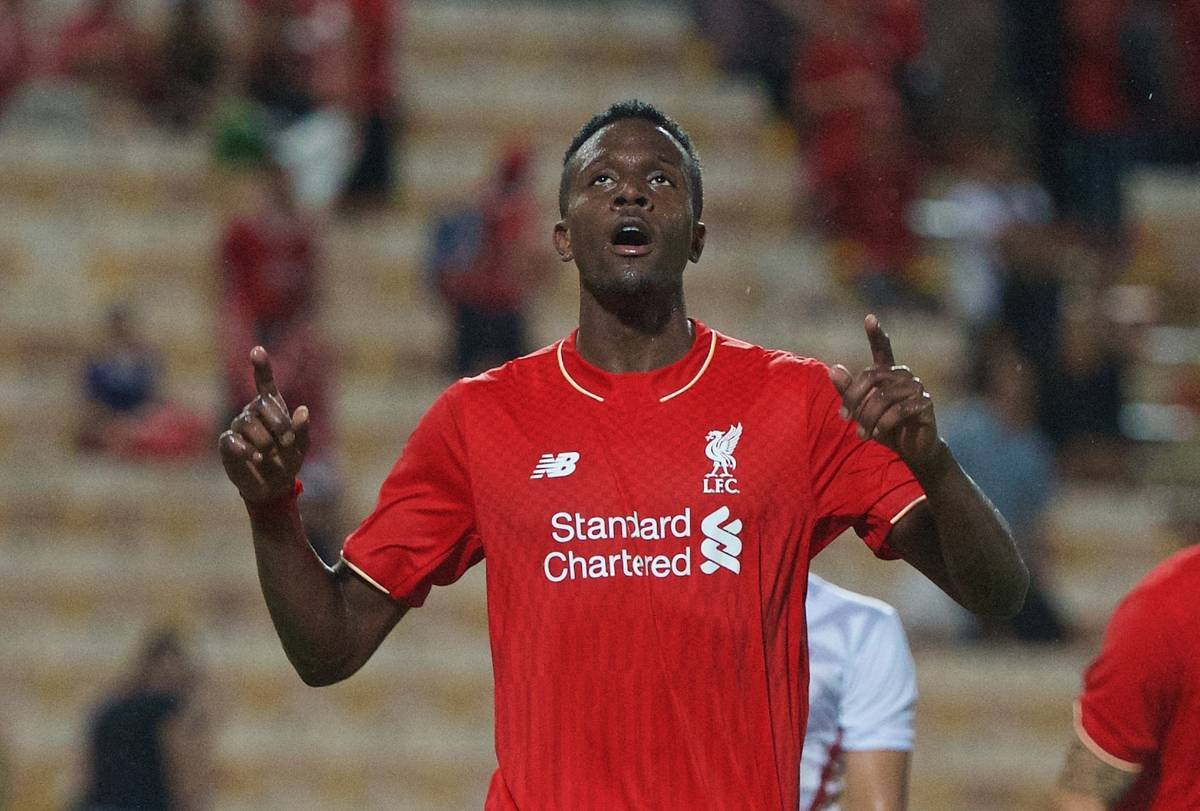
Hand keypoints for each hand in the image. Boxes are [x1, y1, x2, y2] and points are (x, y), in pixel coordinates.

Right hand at [218, 347, 309, 502]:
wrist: (272, 486)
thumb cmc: (288, 460)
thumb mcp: (301, 446)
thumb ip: (302, 429)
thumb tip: (303, 410)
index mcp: (272, 407)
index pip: (264, 383)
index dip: (261, 366)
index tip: (257, 350)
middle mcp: (253, 412)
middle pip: (262, 405)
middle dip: (279, 424)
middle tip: (286, 442)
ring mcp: (238, 426)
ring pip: (248, 424)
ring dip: (264, 441)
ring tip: (269, 454)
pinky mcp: (227, 443)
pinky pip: (233, 440)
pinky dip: (246, 450)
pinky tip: (256, 458)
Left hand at [829, 315, 942, 472]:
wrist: (911, 450)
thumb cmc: (884, 426)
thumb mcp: (861, 410)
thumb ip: (847, 391)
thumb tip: (833, 368)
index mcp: (888, 373)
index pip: (883, 349)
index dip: (876, 334)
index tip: (869, 317)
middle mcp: (903, 375)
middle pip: (871, 377)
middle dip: (854, 400)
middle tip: (845, 419)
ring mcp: (917, 387)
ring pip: (883, 396)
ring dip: (867, 417)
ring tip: (861, 435)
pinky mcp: (925, 404)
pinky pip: (898, 411)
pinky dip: (883, 424)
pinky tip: (877, 434)